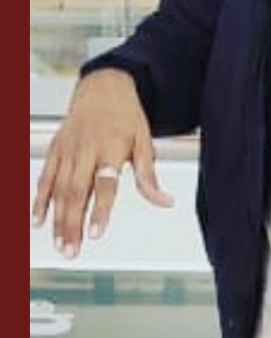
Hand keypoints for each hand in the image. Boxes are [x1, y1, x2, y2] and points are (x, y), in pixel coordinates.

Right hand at [31, 68, 173, 258]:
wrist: (102, 88)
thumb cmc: (124, 115)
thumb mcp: (144, 141)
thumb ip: (149, 176)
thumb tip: (165, 201)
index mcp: (110, 147)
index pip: (104, 184)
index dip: (99, 210)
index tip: (95, 232)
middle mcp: (85, 149)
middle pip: (77, 192)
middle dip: (73, 223)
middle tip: (73, 250)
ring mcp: (67, 150)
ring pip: (59, 189)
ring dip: (58, 219)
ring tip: (61, 244)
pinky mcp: (55, 150)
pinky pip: (45, 178)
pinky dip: (40, 200)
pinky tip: (38, 220)